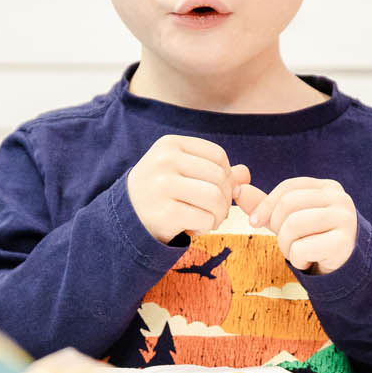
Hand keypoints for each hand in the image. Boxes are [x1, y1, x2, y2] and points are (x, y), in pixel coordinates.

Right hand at [128, 135, 248, 242]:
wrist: (126, 219)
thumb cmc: (160, 193)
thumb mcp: (182, 173)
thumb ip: (214, 170)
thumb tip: (245, 173)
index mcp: (170, 145)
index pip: (218, 156)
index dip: (227, 176)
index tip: (218, 191)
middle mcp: (164, 161)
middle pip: (219, 177)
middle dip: (225, 198)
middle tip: (216, 211)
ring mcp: (162, 186)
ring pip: (215, 197)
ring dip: (219, 214)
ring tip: (209, 220)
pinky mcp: (165, 213)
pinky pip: (206, 219)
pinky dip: (207, 227)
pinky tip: (195, 228)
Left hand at [235, 176, 357, 273]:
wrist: (342, 266)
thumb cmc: (313, 237)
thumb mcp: (288, 218)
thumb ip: (264, 205)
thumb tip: (237, 190)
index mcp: (327, 187)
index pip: (288, 188)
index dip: (265, 205)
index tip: (254, 222)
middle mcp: (340, 199)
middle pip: (289, 204)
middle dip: (277, 227)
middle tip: (286, 241)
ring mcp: (345, 219)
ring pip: (293, 225)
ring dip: (286, 245)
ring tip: (296, 251)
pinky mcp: (343, 243)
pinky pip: (302, 248)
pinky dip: (298, 259)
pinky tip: (308, 260)